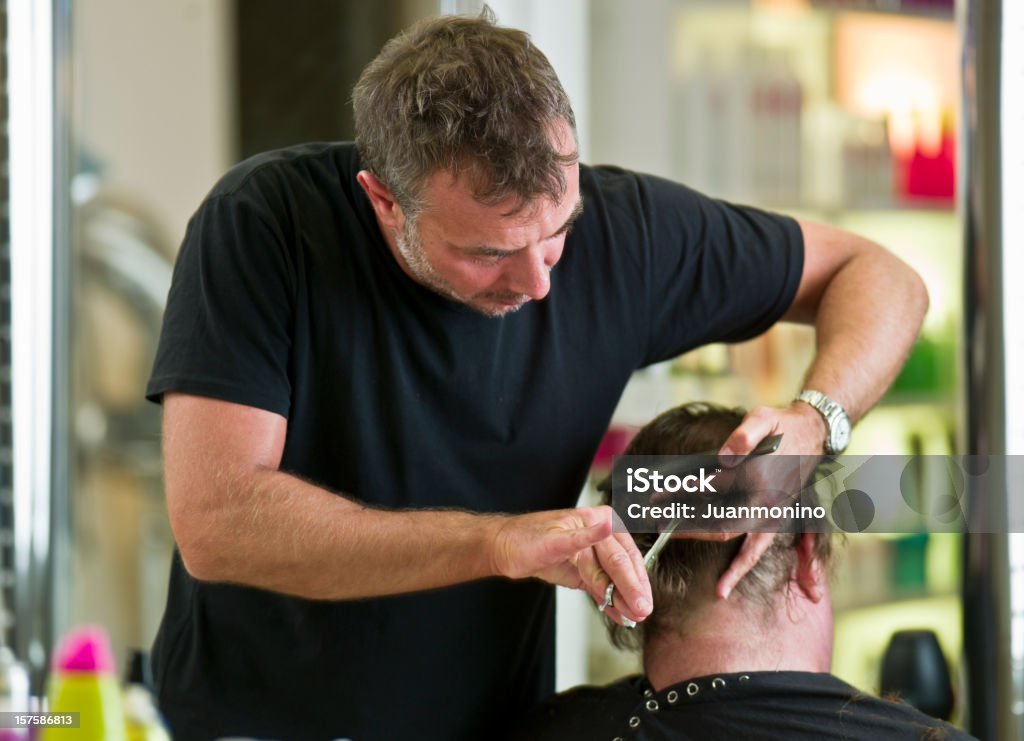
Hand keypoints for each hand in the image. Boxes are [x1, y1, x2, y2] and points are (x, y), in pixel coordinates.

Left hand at [488, 505, 652, 623]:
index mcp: (598, 519)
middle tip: (642, 612)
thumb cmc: (523, 538)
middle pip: (622, 568)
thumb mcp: (553, 538)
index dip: (631, 581)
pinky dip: (610, 601)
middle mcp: (601, 535)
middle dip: (632, 592)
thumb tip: (607, 526)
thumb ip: (584, 536)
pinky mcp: (585, 571)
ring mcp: (594, 555)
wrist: (504, 549)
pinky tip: (619, 614)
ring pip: (615, 580)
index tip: (640, 600)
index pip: (620, 556)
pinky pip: (602, 587)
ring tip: (633, 616)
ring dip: (624, 599)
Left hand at [674, 402, 826, 598]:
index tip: (656, 496)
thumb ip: (744, 435)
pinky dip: (740, 571)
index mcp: (759, 477)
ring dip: (708, 551)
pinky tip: (722, 589)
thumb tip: (724, 459)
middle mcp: (766, 502)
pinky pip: (756, 552)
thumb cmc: (783, 425)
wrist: (815, 433)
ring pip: (739, 545)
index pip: (710, 488)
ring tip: (676, 549)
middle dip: (686, 527)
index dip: (680, 492)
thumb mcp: (763, 417)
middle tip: (657, 526)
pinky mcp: (775, 520)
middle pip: (719, 524)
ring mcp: (773, 514)